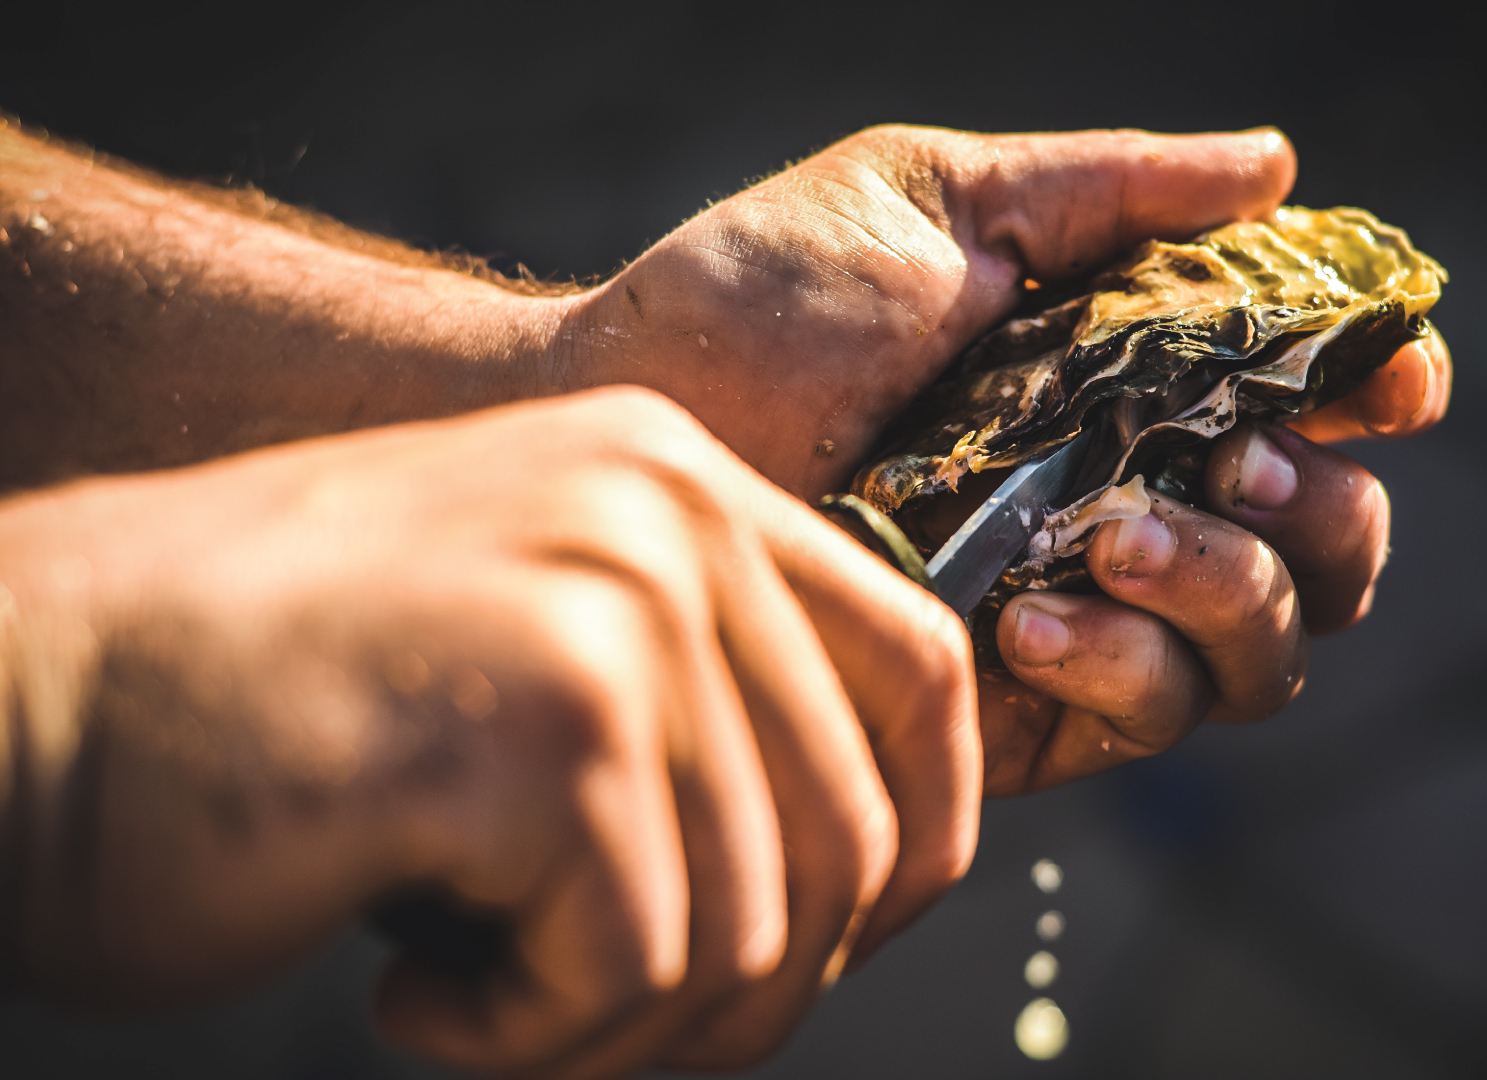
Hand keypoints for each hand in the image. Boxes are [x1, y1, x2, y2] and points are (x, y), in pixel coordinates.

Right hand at [0, 387, 976, 1076]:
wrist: (24, 700)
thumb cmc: (263, 715)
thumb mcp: (529, 654)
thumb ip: (697, 710)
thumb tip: (866, 869)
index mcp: (678, 482)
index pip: (921, 669)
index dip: (922, 841)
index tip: (836, 944)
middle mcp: (666, 512)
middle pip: (850, 833)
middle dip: (748, 992)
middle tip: (592, 1022)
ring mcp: (612, 603)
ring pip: (753, 927)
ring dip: (620, 1029)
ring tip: (477, 996)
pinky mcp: (544, 721)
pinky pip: (635, 967)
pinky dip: (528, 1035)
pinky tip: (413, 989)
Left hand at [557, 125, 1448, 794]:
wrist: (633, 420)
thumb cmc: (769, 297)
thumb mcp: (943, 202)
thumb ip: (1114, 193)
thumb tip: (1278, 166)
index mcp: (1136, 378)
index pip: (1315, 404)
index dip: (1380, 394)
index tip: (1387, 384)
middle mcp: (1135, 496)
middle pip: (1330, 547)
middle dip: (1321, 511)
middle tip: (1235, 461)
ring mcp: (1089, 609)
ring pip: (1269, 652)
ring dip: (1231, 591)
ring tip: (1112, 534)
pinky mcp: (1026, 713)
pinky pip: (1154, 720)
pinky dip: (1130, 670)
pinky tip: (1030, 616)